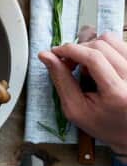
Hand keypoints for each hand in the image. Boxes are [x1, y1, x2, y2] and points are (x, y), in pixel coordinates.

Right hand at [39, 33, 126, 155]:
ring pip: (112, 40)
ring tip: (87, 64)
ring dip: (93, 47)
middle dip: (79, 49)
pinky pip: (121, 44)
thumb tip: (46, 55)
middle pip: (102, 45)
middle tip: (70, 63)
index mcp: (118, 93)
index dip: (70, 50)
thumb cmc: (104, 125)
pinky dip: (105, 48)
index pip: (94, 58)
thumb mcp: (75, 109)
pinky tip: (101, 63)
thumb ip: (61, 80)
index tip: (56, 52)